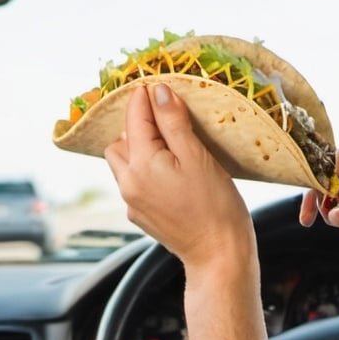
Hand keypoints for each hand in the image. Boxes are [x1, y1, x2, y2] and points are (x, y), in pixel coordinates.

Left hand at [104, 83, 254, 268]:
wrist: (218, 255)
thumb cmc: (216, 207)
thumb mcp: (198, 156)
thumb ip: (174, 123)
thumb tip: (159, 93)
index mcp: (141, 165)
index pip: (135, 119)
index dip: (144, 99)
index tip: (153, 85)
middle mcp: (129, 184)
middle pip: (120, 142)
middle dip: (137, 127)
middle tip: (165, 120)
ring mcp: (132, 202)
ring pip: (123, 163)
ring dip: (138, 149)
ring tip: (168, 147)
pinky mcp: (140, 215)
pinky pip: (133, 183)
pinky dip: (144, 170)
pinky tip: (170, 173)